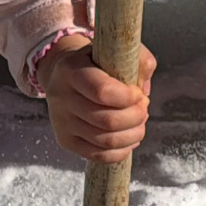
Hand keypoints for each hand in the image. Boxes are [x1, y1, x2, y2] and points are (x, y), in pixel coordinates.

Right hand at [43, 34, 153, 163]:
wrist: (63, 74)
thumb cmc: (96, 61)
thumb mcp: (116, 49)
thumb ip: (138, 61)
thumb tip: (144, 90)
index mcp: (71, 70)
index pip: (101, 91)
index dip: (128, 97)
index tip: (138, 94)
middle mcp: (61, 97)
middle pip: (106, 120)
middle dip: (135, 117)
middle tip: (143, 109)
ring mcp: (61, 122)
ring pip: (105, 140)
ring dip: (132, 134)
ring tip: (140, 123)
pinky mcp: (66, 140)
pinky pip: (98, 155)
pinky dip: (121, 150)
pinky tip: (130, 138)